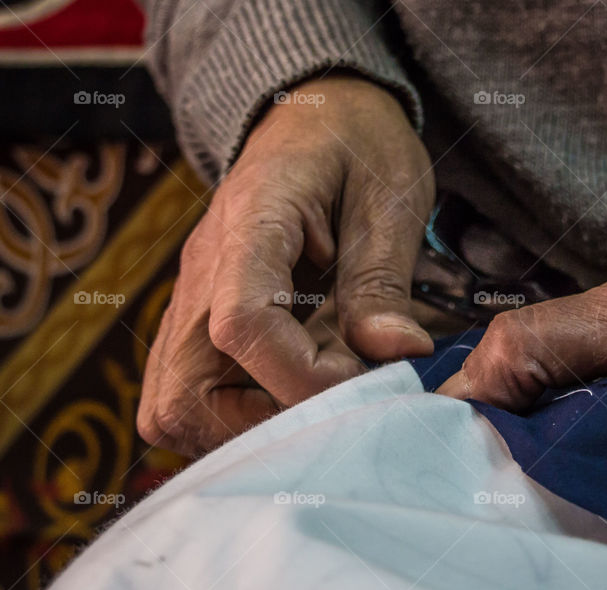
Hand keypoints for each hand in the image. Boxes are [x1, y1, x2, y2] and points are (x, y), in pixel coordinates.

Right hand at [138, 75, 434, 455]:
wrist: (314, 114)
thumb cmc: (356, 147)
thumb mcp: (388, 198)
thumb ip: (382, 282)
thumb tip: (399, 355)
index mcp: (252, 224)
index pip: (244, 325)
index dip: (306, 375)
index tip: (366, 377)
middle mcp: (204, 273)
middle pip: (182, 396)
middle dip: (263, 426)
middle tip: (335, 403)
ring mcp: (193, 302)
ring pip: (177, 408)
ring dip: (251, 427)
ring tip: (321, 395)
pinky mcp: (201, 323)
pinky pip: (196, 395)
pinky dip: (247, 413)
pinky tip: (304, 386)